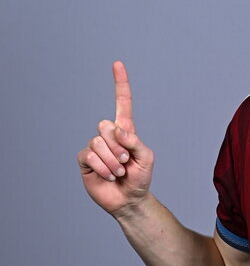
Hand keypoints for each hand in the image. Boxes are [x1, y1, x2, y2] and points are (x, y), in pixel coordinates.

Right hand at [77, 61, 154, 216]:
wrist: (129, 200)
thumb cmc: (140, 178)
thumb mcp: (147, 159)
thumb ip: (136, 142)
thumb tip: (119, 130)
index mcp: (125, 131)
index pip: (122, 104)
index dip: (120, 84)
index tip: (117, 64)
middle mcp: (108, 136)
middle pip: (105, 126)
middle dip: (118, 147)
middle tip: (125, 162)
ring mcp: (95, 147)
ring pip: (98, 142)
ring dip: (112, 161)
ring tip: (118, 172)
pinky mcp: (85, 160)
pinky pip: (90, 155)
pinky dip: (103, 167)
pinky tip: (109, 176)